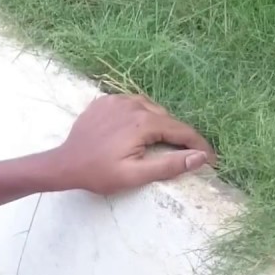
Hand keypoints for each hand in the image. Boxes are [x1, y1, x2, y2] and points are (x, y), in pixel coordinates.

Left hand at [51, 94, 215, 195]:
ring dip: (159, 124)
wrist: (63, 164)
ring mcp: (117, 100)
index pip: (181, 130)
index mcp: (142, 122)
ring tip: (161, 143)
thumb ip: (168, 166)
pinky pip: (132, 105)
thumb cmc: (97, 173)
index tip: (211, 158)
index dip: (198, 145)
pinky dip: (140, 116)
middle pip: (166, 118)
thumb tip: (200, 157)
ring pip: (150, 109)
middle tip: (185, 154)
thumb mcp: (134, 175)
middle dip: (178, 135)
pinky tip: (136, 131)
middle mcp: (132, 104)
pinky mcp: (104, 101)